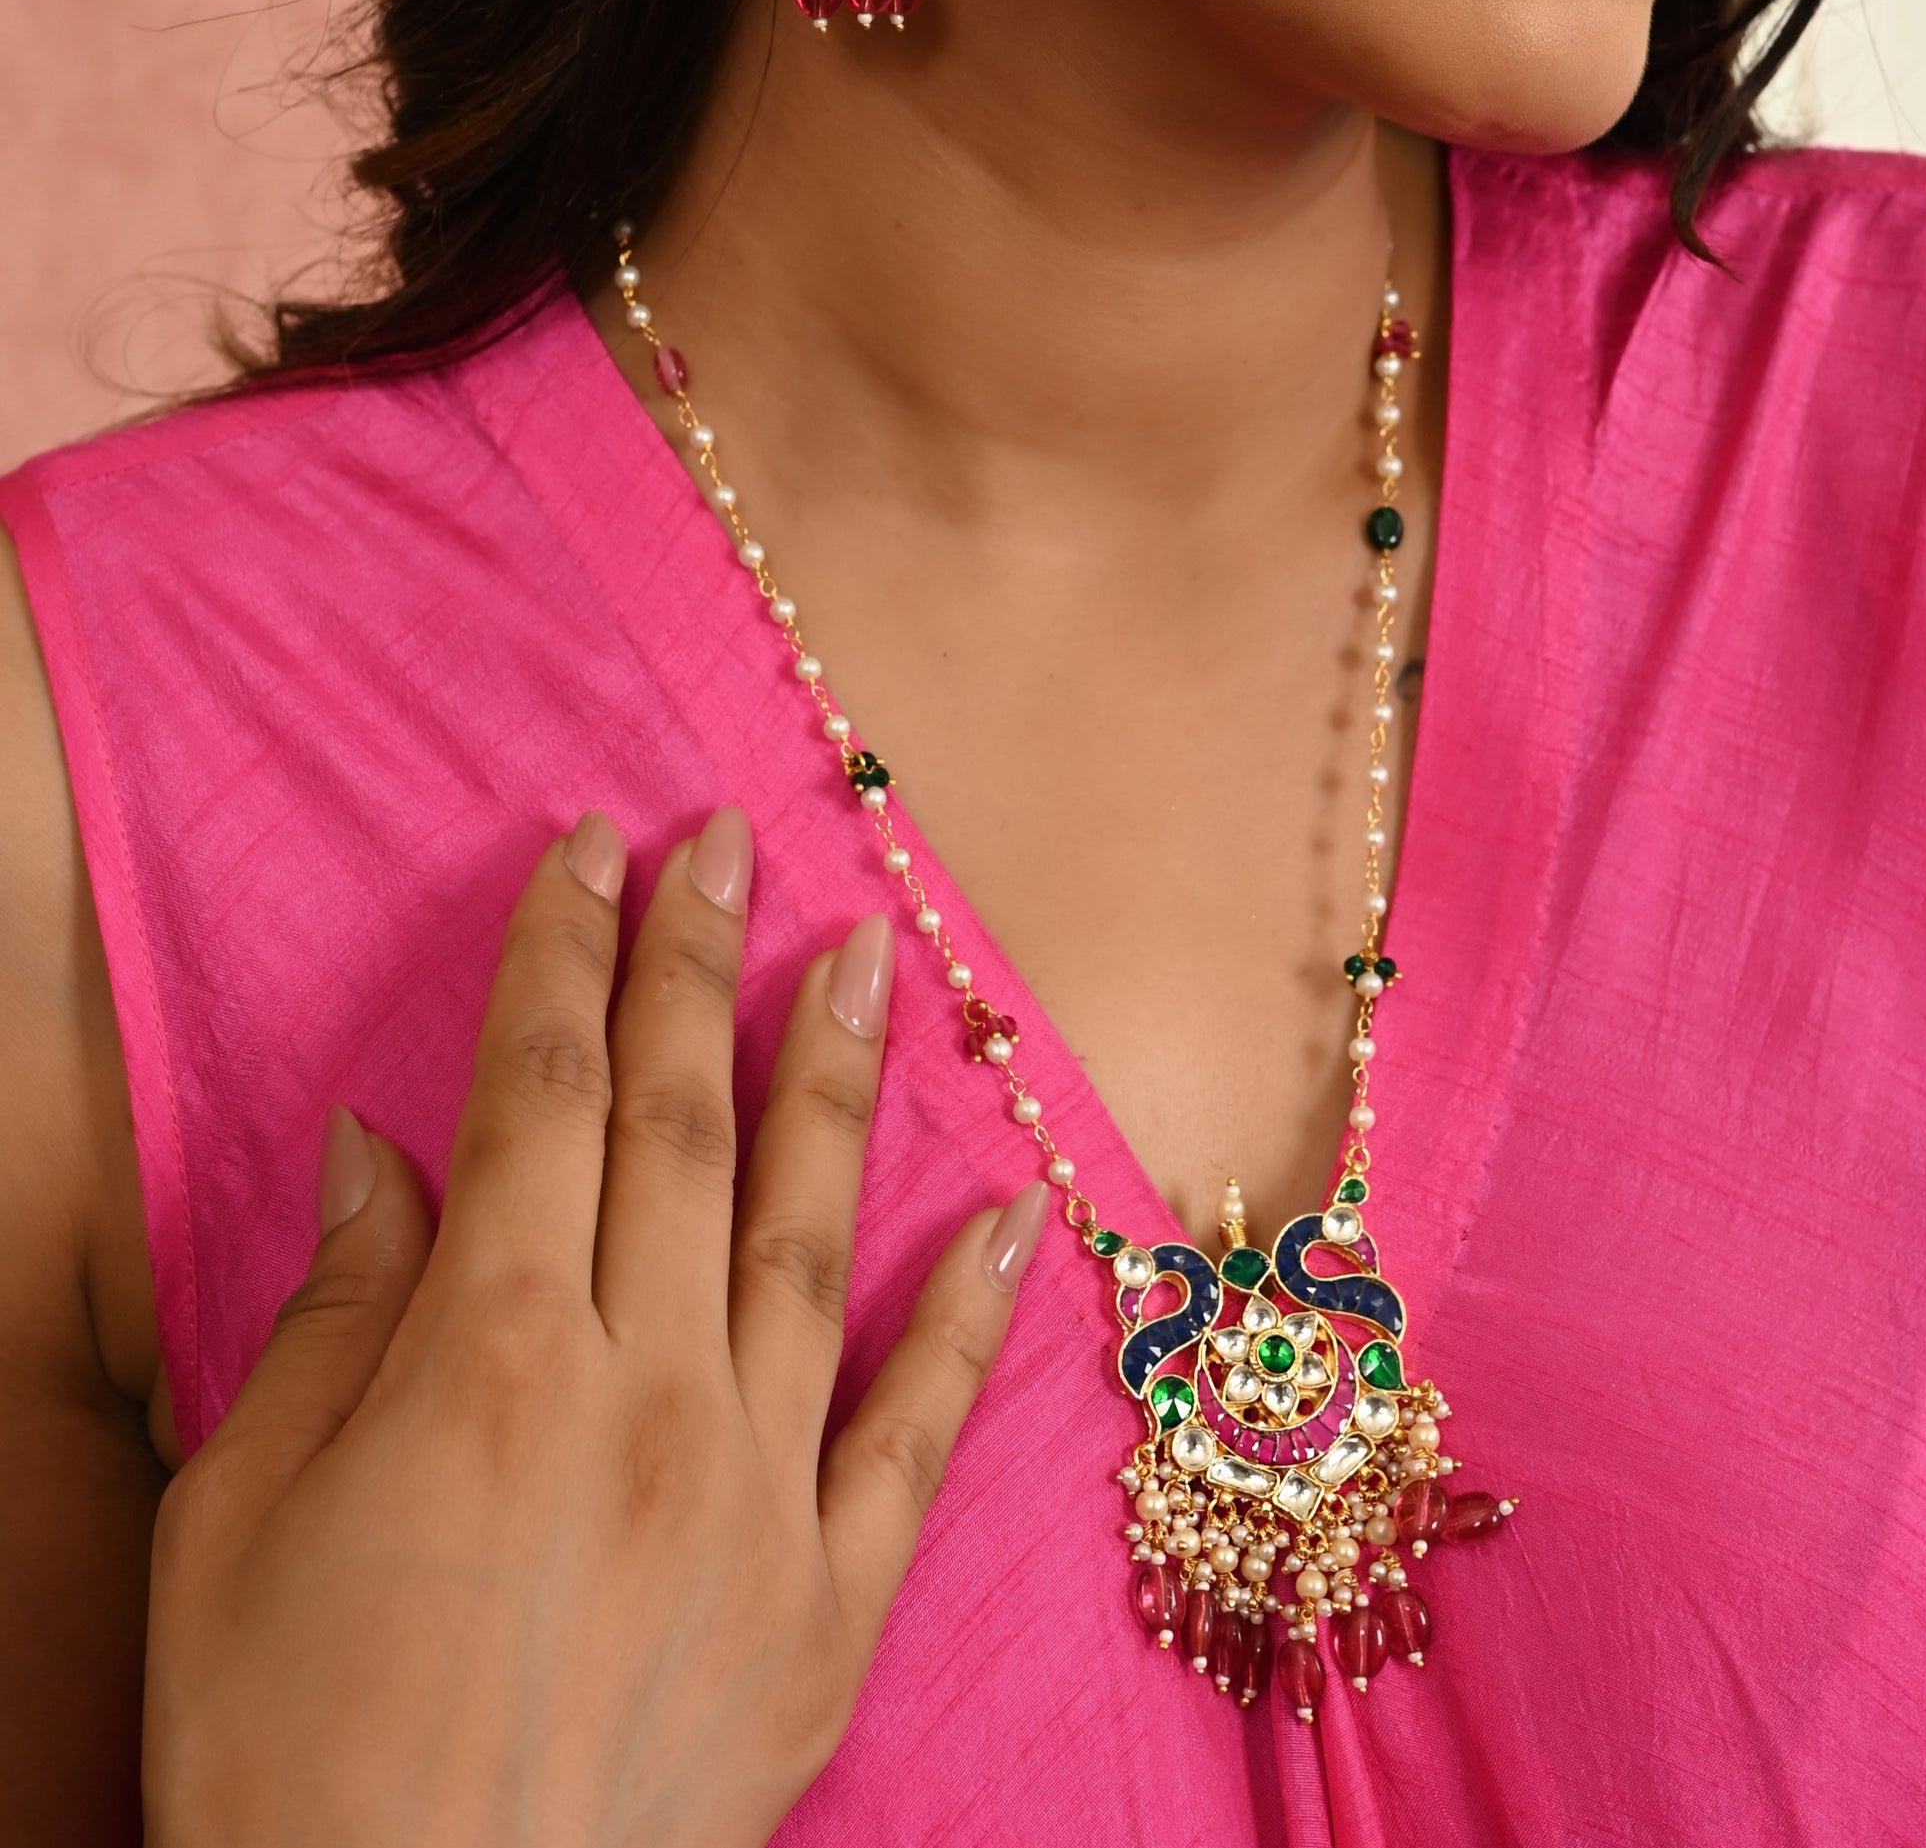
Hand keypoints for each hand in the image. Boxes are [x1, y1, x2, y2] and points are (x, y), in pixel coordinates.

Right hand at [142, 807, 1045, 1847]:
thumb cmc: (284, 1756)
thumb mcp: (239, 1520)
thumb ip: (331, 1320)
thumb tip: (382, 1156)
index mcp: (496, 1357)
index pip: (542, 1096)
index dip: (562, 956)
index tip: (589, 850)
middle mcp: (649, 1396)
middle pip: (683, 1128)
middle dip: (697, 968)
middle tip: (730, 845)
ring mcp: (759, 1497)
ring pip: (814, 1236)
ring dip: (837, 1079)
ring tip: (869, 949)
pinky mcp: (831, 1608)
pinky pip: (920, 1433)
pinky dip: (973, 1318)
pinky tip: (1012, 1216)